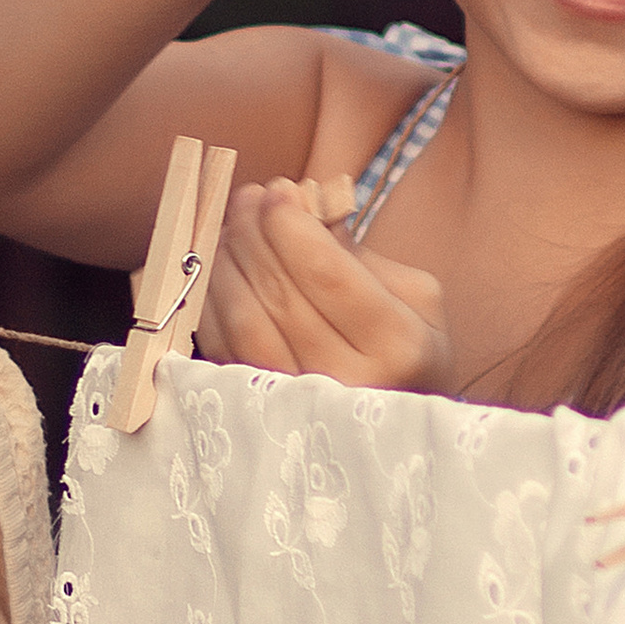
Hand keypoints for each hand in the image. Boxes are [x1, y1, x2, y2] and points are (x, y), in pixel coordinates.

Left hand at [196, 175, 454, 392]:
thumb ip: (358, 253)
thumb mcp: (414, 298)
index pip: (328, 275)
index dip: (292, 226)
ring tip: (231, 227)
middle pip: (280, 294)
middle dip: (255, 234)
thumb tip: (302, 205)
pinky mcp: (262, 415)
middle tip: (248, 199)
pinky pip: (221, 348)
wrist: (399, 433)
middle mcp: (348, 383)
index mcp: (398, 347)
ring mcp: (301, 407)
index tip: (278, 190)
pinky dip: (211, 301)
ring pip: (243, 322)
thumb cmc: (407, 352)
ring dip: (227, 263)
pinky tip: (219, 270)